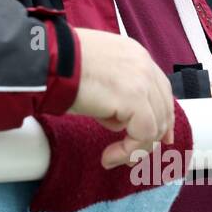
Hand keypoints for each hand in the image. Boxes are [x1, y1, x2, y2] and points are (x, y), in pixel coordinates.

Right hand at [68, 28, 174, 168]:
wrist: (48, 61)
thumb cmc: (60, 65)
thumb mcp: (96, 72)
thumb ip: (114, 88)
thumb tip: (118, 117)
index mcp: (134, 54)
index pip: (160, 87)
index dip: (162, 114)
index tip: (160, 136)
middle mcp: (143, 64)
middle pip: (163, 107)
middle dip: (154, 136)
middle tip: (134, 156)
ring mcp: (142, 81)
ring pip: (154, 125)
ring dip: (134, 148)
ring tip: (111, 157)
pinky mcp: (134, 99)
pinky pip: (142, 135)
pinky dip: (127, 151)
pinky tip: (108, 157)